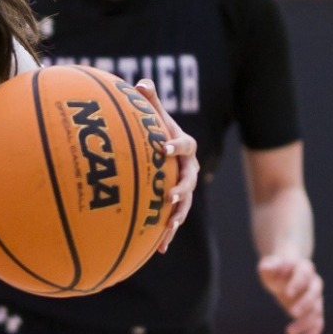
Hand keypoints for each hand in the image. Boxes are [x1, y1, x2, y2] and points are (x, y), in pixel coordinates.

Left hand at [134, 79, 198, 252]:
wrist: (165, 150)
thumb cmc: (157, 130)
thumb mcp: (155, 116)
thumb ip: (150, 101)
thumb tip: (143, 82)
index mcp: (183, 147)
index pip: (185, 145)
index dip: (176, 145)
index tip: (164, 147)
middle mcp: (187, 169)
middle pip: (189, 179)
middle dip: (182, 188)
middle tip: (171, 195)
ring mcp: (183, 188)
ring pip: (185, 204)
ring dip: (178, 214)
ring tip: (170, 226)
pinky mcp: (174, 204)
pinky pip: (173, 219)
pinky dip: (167, 234)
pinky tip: (159, 250)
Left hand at [257, 253, 323, 333]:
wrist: (283, 276)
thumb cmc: (275, 270)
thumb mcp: (268, 267)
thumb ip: (269, 267)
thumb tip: (269, 268)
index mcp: (304, 268)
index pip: (305, 274)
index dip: (297, 283)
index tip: (286, 293)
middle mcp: (314, 282)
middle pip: (315, 294)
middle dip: (305, 304)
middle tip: (292, 313)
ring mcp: (317, 298)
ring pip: (316, 311)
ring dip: (305, 323)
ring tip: (288, 332)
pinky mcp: (314, 311)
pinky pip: (318, 324)